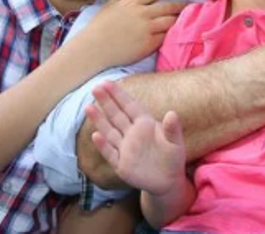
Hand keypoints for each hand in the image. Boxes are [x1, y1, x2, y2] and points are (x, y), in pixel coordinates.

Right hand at [74, 0, 186, 69]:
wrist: (92, 50)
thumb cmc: (97, 28)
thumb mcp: (107, 6)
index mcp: (132, 2)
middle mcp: (142, 13)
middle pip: (169, 6)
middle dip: (182, 4)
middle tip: (192, 4)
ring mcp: (146, 28)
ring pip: (171, 20)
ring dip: (180, 18)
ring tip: (188, 18)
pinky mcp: (149, 43)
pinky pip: (166, 36)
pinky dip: (172, 33)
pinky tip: (178, 32)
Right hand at [86, 80, 185, 196]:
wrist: (168, 181)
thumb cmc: (173, 157)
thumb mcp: (176, 142)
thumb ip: (172, 129)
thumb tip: (172, 113)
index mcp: (146, 125)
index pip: (130, 106)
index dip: (119, 95)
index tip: (107, 82)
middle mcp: (133, 135)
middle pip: (117, 115)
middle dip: (106, 102)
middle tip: (95, 87)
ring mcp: (125, 149)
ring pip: (110, 132)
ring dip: (99, 120)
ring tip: (89, 107)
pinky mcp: (122, 165)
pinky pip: (111, 153)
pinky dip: (103, 145)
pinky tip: (95, 135)